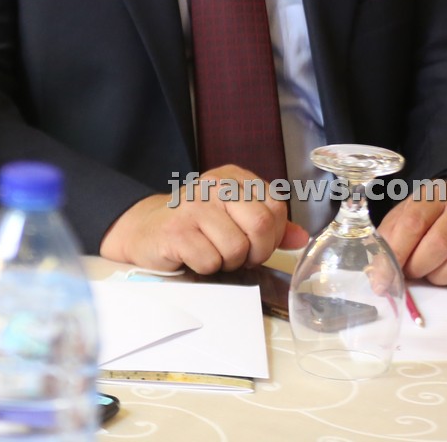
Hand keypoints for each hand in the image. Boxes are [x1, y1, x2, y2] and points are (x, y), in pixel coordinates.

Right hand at [99, 164, 308, 273]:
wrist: (146, 229)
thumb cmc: (195, 226)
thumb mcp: (234, 217)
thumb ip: (270, 225)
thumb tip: (301, 237)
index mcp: (233, 177)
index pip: (275, 206)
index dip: (271, 235)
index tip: (253, 242)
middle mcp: (214, 185)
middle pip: (261, 224)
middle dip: (255, 251)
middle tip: (238, 255)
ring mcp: (193, 206)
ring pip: (236, 248)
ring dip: (227, 262)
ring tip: (211, 253)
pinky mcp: (177, 230)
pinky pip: (210, 261)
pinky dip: (205, 268)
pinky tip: (193, 257)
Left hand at [377, 181, 446, 289]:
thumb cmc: (426, 216)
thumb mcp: (402, 217)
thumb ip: (388, 241)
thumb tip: (379, 277)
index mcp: (434, 193)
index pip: (413, 224)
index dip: (397, 253)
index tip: (383, 277)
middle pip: (439, 245)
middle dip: (418, 267)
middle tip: (410, 272)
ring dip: (440, 277)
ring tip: (430, 271)